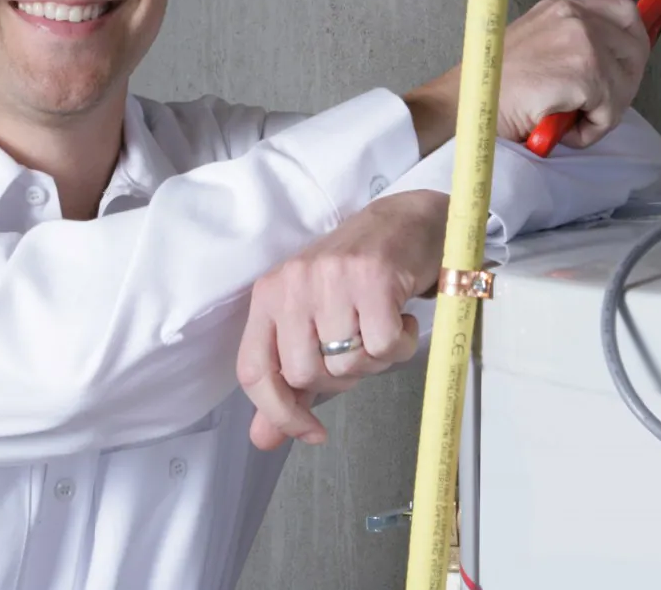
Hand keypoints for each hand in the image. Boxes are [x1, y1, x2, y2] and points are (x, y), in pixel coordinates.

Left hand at [236, 190, 447, 450]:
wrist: (406, 221)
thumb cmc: (357, 278)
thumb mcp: (313, 323)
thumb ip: (288, 384)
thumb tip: (264, 439)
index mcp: (269, 296)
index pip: (254, 372)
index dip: (279, 414)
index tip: (311, 432)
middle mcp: (292, 284)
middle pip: (306, 374)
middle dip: (341, 376)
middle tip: (360, 346)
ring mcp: (331, 279)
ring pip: (347, 363)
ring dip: (375, 358)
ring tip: (381, 325)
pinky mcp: (371, 277)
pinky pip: (383, 346)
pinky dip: (399, 344)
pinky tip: (399, 318)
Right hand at [494, 0, 649, 147]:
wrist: (463, 106)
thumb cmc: (491, 89)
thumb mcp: (535, 50)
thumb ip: (569, 49)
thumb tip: (609, 71)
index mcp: (561, 9)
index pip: (623, 12)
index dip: (632, 44)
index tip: (625, 70)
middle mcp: (574, 15)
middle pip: (635, 46)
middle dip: (624, 84)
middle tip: (597, 109)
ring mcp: (581, 40)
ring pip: (625, 83)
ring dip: (603, 113)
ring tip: (569, 123)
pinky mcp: (585, 71)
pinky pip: (609, 112)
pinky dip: (590, 130)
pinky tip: (559, 130)